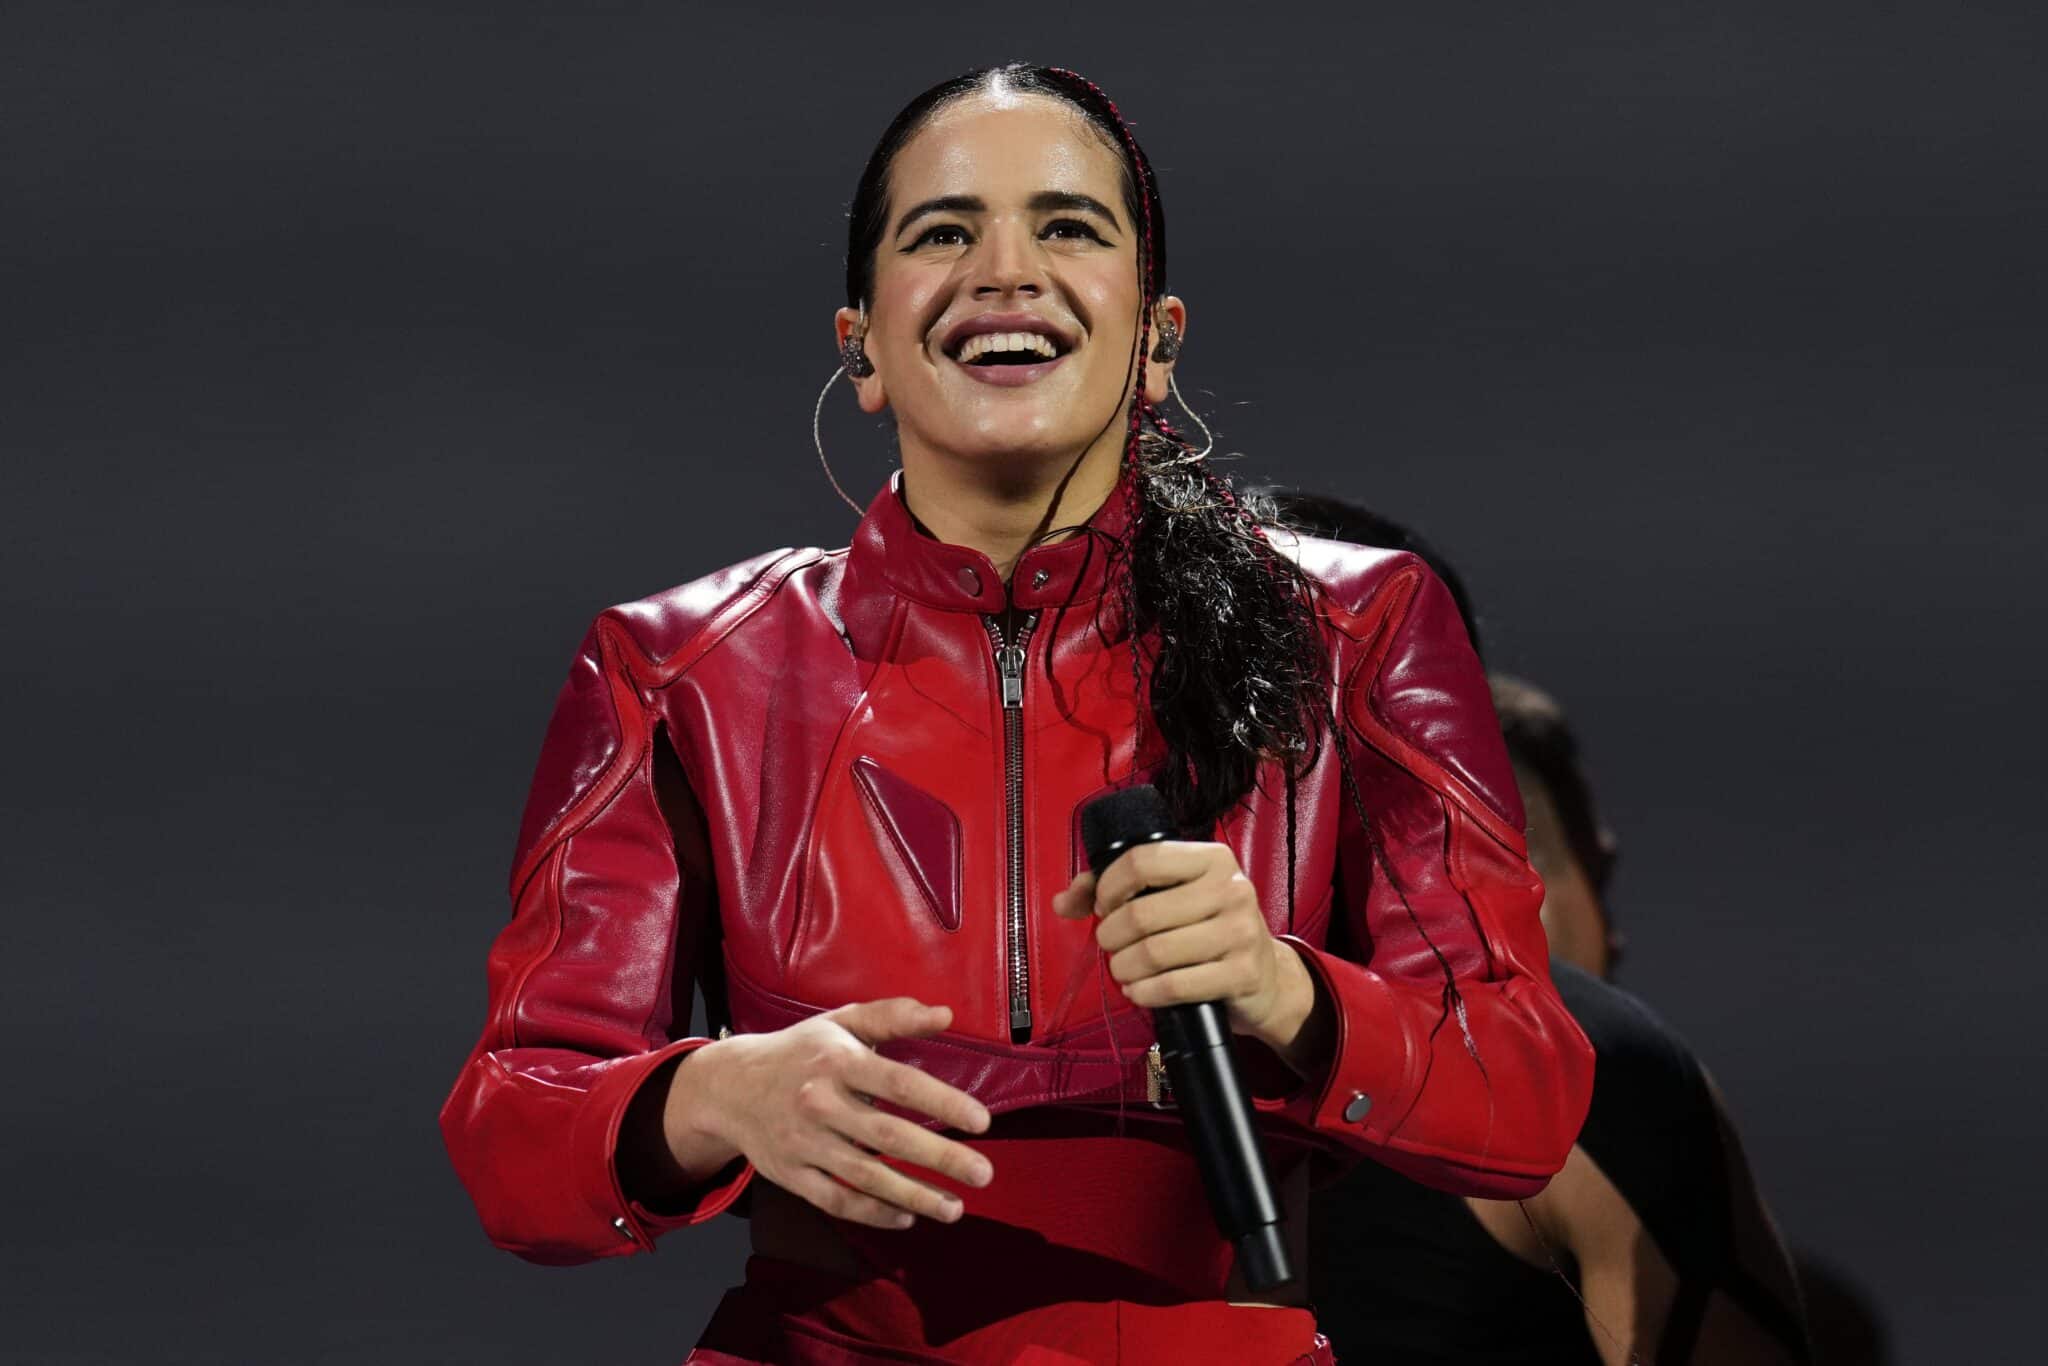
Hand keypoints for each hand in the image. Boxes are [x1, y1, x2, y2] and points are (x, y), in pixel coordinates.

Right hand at [681, 998, 994, 1229]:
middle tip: (984, 1173)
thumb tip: (946, 1015)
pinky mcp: (791, 1174)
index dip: (943, 1102)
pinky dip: (872, 1212)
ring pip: (865, 1176)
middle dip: (940, 1157)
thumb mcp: (841, 1023)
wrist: (730, 1087)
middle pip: (888, 1135)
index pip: (898, 1082)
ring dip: (914, 1195)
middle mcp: (820, 1102)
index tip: (982, 1121)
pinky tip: (906, 1218)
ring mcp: (804, 1142)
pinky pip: (836, 1200)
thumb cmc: (800, 1052)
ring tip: (955, 1207)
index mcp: (838, 1061)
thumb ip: (893, 1017)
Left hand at [1052, 840, 1306, 1044]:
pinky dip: (1145, 993)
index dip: (1109, 886)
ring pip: (1155, 952)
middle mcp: (1231, 889)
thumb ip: (1114, 890)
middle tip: (1111, 945)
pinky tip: (1139, 991)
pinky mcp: (1241, 974)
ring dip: (1124, 967)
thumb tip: (1063, 902)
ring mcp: (1240, 932)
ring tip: (1123, 969)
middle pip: (1142, 913)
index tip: (1103, 907)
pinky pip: (1175, 986)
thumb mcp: (1173, 896)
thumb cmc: (1208, 929)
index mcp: (1212, 859)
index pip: (1142, 860)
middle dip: (1111, 936)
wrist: (1265, 977)